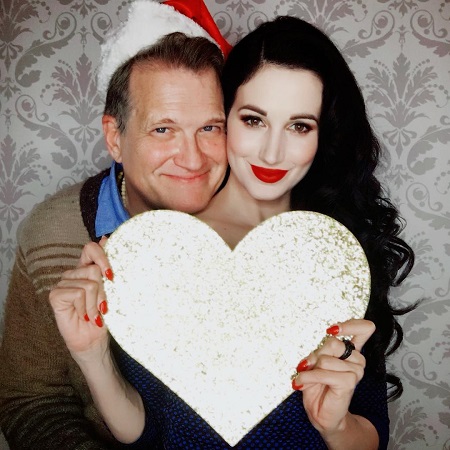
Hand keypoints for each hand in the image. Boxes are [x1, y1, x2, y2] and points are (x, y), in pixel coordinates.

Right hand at [49, 237, 112, 357]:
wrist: (94, 340)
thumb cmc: (104, 315)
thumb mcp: (111, 289)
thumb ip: (106, 265)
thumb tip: (105, 237)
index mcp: (87, 268)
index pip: (91, 248)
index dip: (103, 257)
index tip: (112, 276)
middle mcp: (73, 273)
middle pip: (94, 270)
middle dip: (103, 292)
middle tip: (102, 306)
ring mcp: (63, 283)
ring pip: (89, 283)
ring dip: (96, 303)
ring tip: (94, 314)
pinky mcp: (55, 295)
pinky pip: (78, 293)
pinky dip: (86, 308)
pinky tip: (83, 316)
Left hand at [291, 319, 375, 437]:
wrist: (321, 413)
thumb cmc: (318, 387)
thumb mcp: (315, 363)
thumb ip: (320, 350)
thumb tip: (320, 344)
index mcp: (351, 351)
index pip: (363, 328)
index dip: (350, 325)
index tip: (333, 330)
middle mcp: (356, 359)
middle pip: (333, 343)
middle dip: (315, 354)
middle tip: (307, 365)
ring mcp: (356, 371)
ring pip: (326, 358)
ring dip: (310, 369)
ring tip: (306, 378)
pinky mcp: (349, 382)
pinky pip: (324, 372)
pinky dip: (308, 377)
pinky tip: (301, 383)